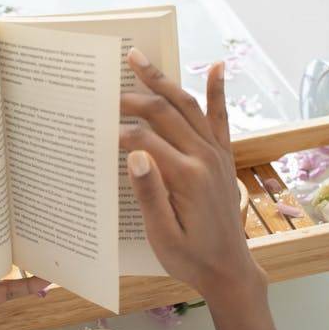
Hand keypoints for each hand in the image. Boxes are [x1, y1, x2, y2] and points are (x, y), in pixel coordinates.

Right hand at [119, 50, 264, 302]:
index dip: (120, 132)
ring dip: (164, 81)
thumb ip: (150, 194)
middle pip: (165, 113)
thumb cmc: (190, 258)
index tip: (98, 131)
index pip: (146, 140)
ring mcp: (217, 154)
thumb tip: (135, 155)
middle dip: (135, 96)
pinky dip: (218, 91)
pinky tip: (216, 65)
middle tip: (109, 85)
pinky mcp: (223, 156)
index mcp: (187, 177)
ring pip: (188, 106)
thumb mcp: (163, 235)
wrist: (230, 270)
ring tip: (140, 58)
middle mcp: (205, 158)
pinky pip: (220, 118)